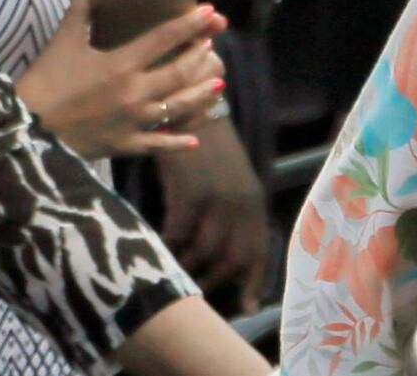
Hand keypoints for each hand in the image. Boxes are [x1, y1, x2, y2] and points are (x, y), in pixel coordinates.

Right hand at [20, 0, 226, 156]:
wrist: (29, 127)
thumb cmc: (45, 82)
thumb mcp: (61, 43)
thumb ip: (78, 13)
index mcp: (120, 64)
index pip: (162, 39)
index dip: (188, 25)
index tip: (210, 12)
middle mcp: (134, 92)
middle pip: (178, 72)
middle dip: (200, 56)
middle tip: (215, 44)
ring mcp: (134, 121)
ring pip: (177, 107)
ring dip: (200, 95)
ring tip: (218, 84)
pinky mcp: (126, 144)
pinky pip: (159, 143)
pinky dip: (177, 141)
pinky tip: (194, 140)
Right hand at [155, 113, 275, 307]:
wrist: (188, 109)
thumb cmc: (207, 146)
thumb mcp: (231, 180)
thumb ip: (233, 214)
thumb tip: (222, 253)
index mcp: (255, 202)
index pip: (259, 252)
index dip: (254, 283)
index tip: (247, 307)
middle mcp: (241, 206)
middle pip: (231, 259)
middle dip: (215, 280)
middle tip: (197, 289)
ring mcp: (216, 201)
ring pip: (203, 251)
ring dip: (187, 267)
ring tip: (174, 271)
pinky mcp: (189, 195)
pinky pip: (178, 235)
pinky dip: (168, 246)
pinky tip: (158, 247)